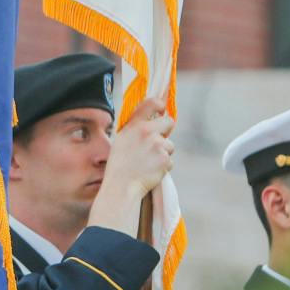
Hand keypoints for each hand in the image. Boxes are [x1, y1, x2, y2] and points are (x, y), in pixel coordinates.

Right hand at [88, 97, 173, 234]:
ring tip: (148, 162)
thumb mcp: (122, 141)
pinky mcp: (165, 159)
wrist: (121, 186)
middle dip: (167, 131)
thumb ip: (136, 130)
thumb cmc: (119, 165)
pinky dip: (163, 166)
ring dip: (163, 153)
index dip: (160, 105)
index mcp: (134, 125)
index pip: (152, 103)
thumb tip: (153, 123)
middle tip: (158, 142)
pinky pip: (170, 160)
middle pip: (169, 122)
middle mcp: (146, 131)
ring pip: (170, 145)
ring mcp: (157, 144)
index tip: (162, 109)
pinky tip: (151, 170)